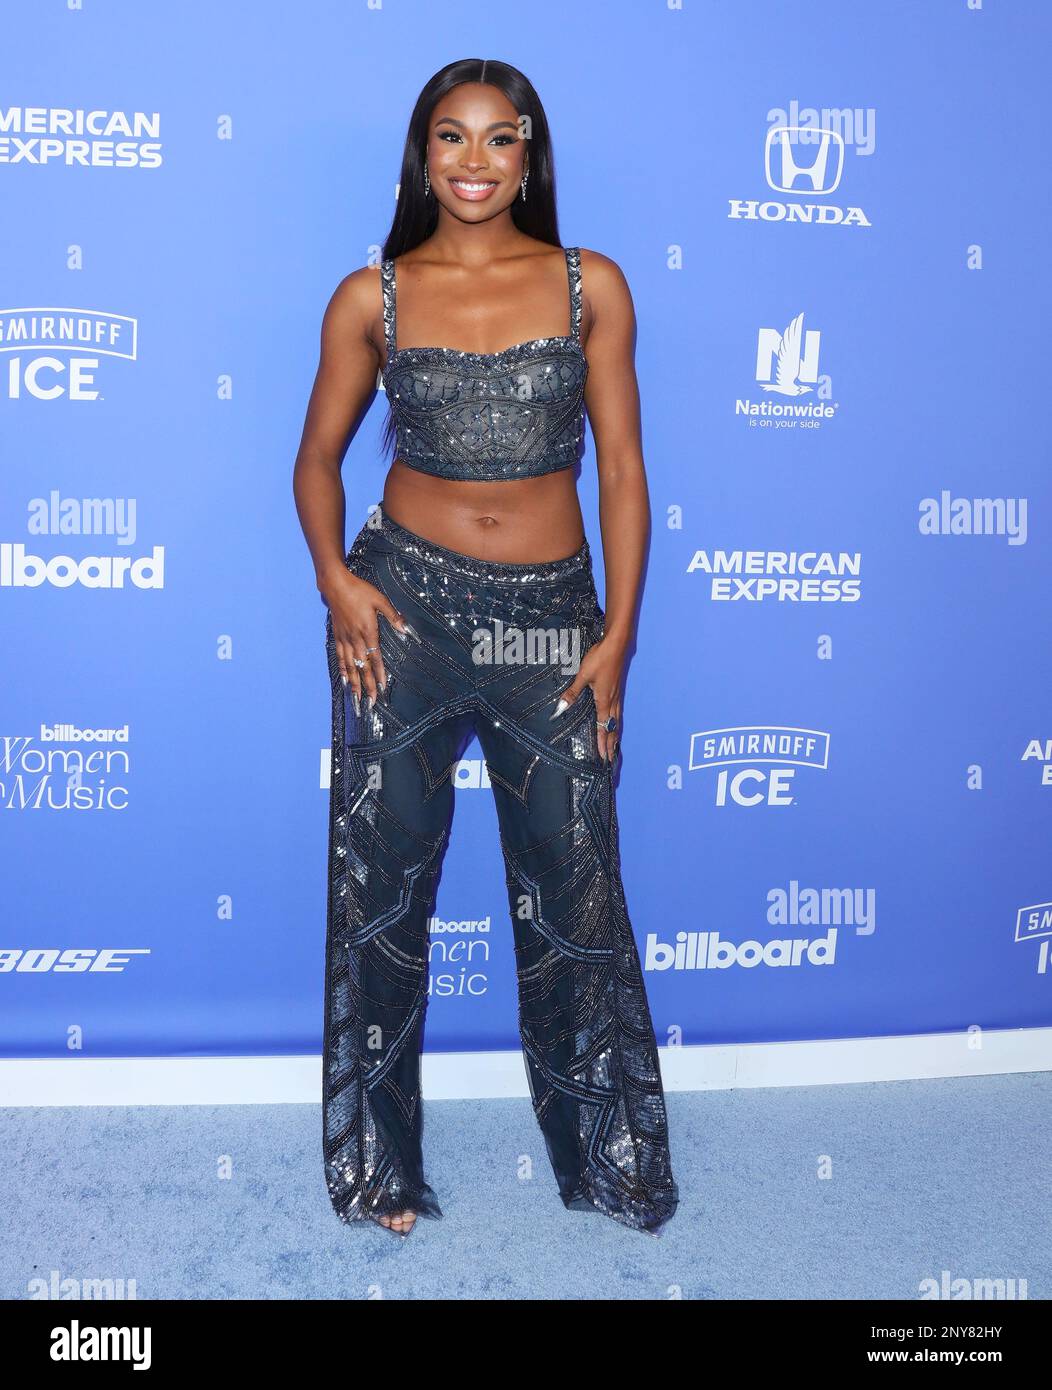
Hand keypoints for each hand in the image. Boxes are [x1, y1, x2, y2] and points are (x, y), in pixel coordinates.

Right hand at [322, 570, 415, 711]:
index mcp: (368, 630)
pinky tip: (345, 681)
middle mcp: (356, 638)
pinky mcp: (337, 636)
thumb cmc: (360, 590)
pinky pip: (340, 657)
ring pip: (350, 666)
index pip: (375, 658)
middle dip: (367, 686)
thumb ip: (393, 617)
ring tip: (356, 699)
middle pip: (362, 667)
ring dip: (354, 684)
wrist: (336, 585)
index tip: (382, 688)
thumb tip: (406, 630)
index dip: (379, 674)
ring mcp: (345, 638)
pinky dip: (343, 670)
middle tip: (371, 703)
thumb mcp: (381, 600)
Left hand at [550, 635, 625, 762]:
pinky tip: (615, 723)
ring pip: (617, 720)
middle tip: (611, 759)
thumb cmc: (600, 658)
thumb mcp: (583, 675)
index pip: (603, 727)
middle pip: (613, 728)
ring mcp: (618, 695)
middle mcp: (613, 701)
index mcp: (605, 700)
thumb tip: (560, 708)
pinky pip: (618, 712)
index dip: (602, 743)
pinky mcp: (618, 689)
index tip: (604, 758)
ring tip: (614, 747)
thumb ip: (572, 693)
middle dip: (612, 744)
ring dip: (615, 735)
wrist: (617, 643)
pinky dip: (617, 723)